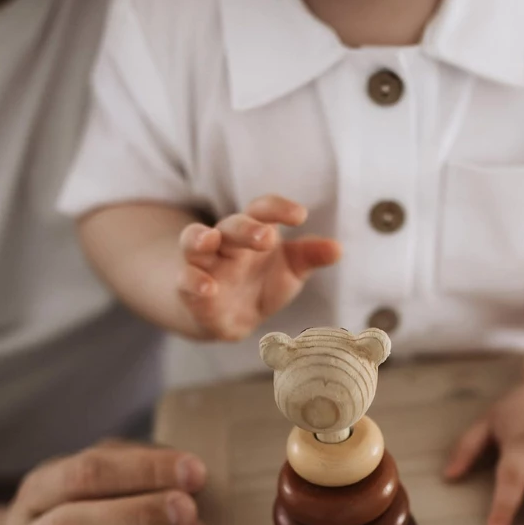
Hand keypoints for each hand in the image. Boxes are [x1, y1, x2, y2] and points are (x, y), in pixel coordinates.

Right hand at [178, 195, 340, 340]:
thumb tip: (337, 249)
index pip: (262, 210)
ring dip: (199, 238)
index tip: (300, 216)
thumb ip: (309, 258)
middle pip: (231, 224)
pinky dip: (193, 282)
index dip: (278, 208)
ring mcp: (205, 264)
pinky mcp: (190, 290)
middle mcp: (227, 242)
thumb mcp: (290, 271)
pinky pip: (185, 280)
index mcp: (254, 231)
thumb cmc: (260, 284)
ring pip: (194, 242)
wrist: (224, 316)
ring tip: (208, 240)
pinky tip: (207, 288)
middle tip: (266, 238)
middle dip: (246, 228)